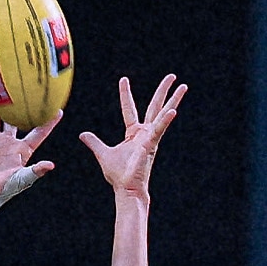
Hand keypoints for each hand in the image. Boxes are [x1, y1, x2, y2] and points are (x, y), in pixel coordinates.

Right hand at [0, 101, 59, 198]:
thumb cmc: (5, 189)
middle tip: (27, 91)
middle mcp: (10, 142)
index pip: (39, 132)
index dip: (49, 122)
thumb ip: (36, 171)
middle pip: (17, 121)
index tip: (59, 110)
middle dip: (21, 108)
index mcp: (23, 150)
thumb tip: (51, 165)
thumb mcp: (22, 179)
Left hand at [80, 75, 185, 197]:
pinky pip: (159, 130)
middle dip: (163, 91)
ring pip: (163, 114)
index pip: (130, 108)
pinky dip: (165, 121)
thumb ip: (94, 142)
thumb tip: (82, 134)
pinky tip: (173, 111)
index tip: (124, 79)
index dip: (125, 94)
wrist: (126, 189)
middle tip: (172, 76)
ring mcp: (150, 138)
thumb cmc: (118, 175)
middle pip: (155, 106)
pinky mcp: (151, 145)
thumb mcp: (103, 153)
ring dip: (174, 100)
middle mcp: (145, 133)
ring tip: (183, 86)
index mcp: (133, 133)